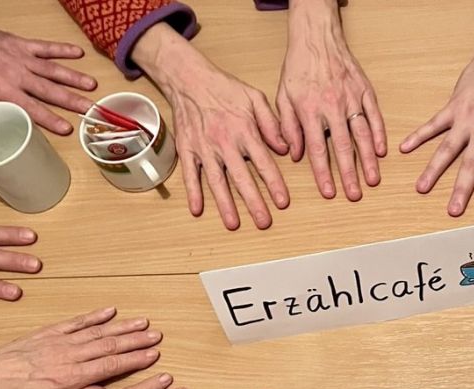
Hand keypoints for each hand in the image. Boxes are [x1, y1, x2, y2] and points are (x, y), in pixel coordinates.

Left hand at [0, 20, 95, 134]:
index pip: (31, 109)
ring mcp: (20, 58)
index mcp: (2, 91)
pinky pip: (45, 46)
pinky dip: (62, 49)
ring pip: (52, 69)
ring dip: (73, 77)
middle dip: (72, 100)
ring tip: (92, 85)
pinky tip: (78, 53)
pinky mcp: (20, 44)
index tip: (67, 129)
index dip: (50, 120)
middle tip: (91, 109)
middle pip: (49, 90)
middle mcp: (15, 75)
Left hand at [0, 307, 162, 388]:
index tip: (153, 355)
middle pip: (110, 346)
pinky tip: (111, 311)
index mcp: (70, 378)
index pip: (111, 367)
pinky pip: (77, 322)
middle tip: (156, 336)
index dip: (135, 360)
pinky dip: (95, 316)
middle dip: (136, 340)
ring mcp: (60, 341)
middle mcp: (69, 356)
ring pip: (98, 332)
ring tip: (143, 323)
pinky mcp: (50, 332)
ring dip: (122, 326)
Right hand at [132, 24, 288, 229]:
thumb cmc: (225, 88)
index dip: (274, 184)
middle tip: (263, 222)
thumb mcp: (255, 98)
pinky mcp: (187, 150)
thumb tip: (285, 148)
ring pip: (217, 181)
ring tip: (233, 224)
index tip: (283, 202)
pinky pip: (190, 174)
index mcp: (245, 131)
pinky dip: (193, 192)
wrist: (190, 79)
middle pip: (242, 178)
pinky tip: (197, 209)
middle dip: (254, 203)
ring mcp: (204, 148)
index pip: (264, 163)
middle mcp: (225, 143)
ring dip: (225, 204)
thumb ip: (272, 123)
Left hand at [277, 0, 385, 200]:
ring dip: (369, 159)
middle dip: (349, 174)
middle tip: (355, 195)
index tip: (329, 193)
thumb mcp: (282, 97)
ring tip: (373, 180)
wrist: (316, 36)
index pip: (316, 149)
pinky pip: (374, 115)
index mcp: (309, 110)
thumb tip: (294, 154)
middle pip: (343, 147)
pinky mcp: (364, 90)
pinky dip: (379, 134)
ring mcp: (351, 98)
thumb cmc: (298, 67)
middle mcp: (332, 106)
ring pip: (362, 134)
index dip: (323, 173)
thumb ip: (287, 127)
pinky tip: (382, 151)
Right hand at [400, 41, 473, 216]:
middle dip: (461, 190)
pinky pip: (433, 124)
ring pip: (446, 149)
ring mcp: (465, 119)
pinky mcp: (453, 107)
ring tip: (421, 188)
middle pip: (471, 165)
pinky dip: (418, 136)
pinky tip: (403, 148)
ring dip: (433, 170)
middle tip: (452, 211)